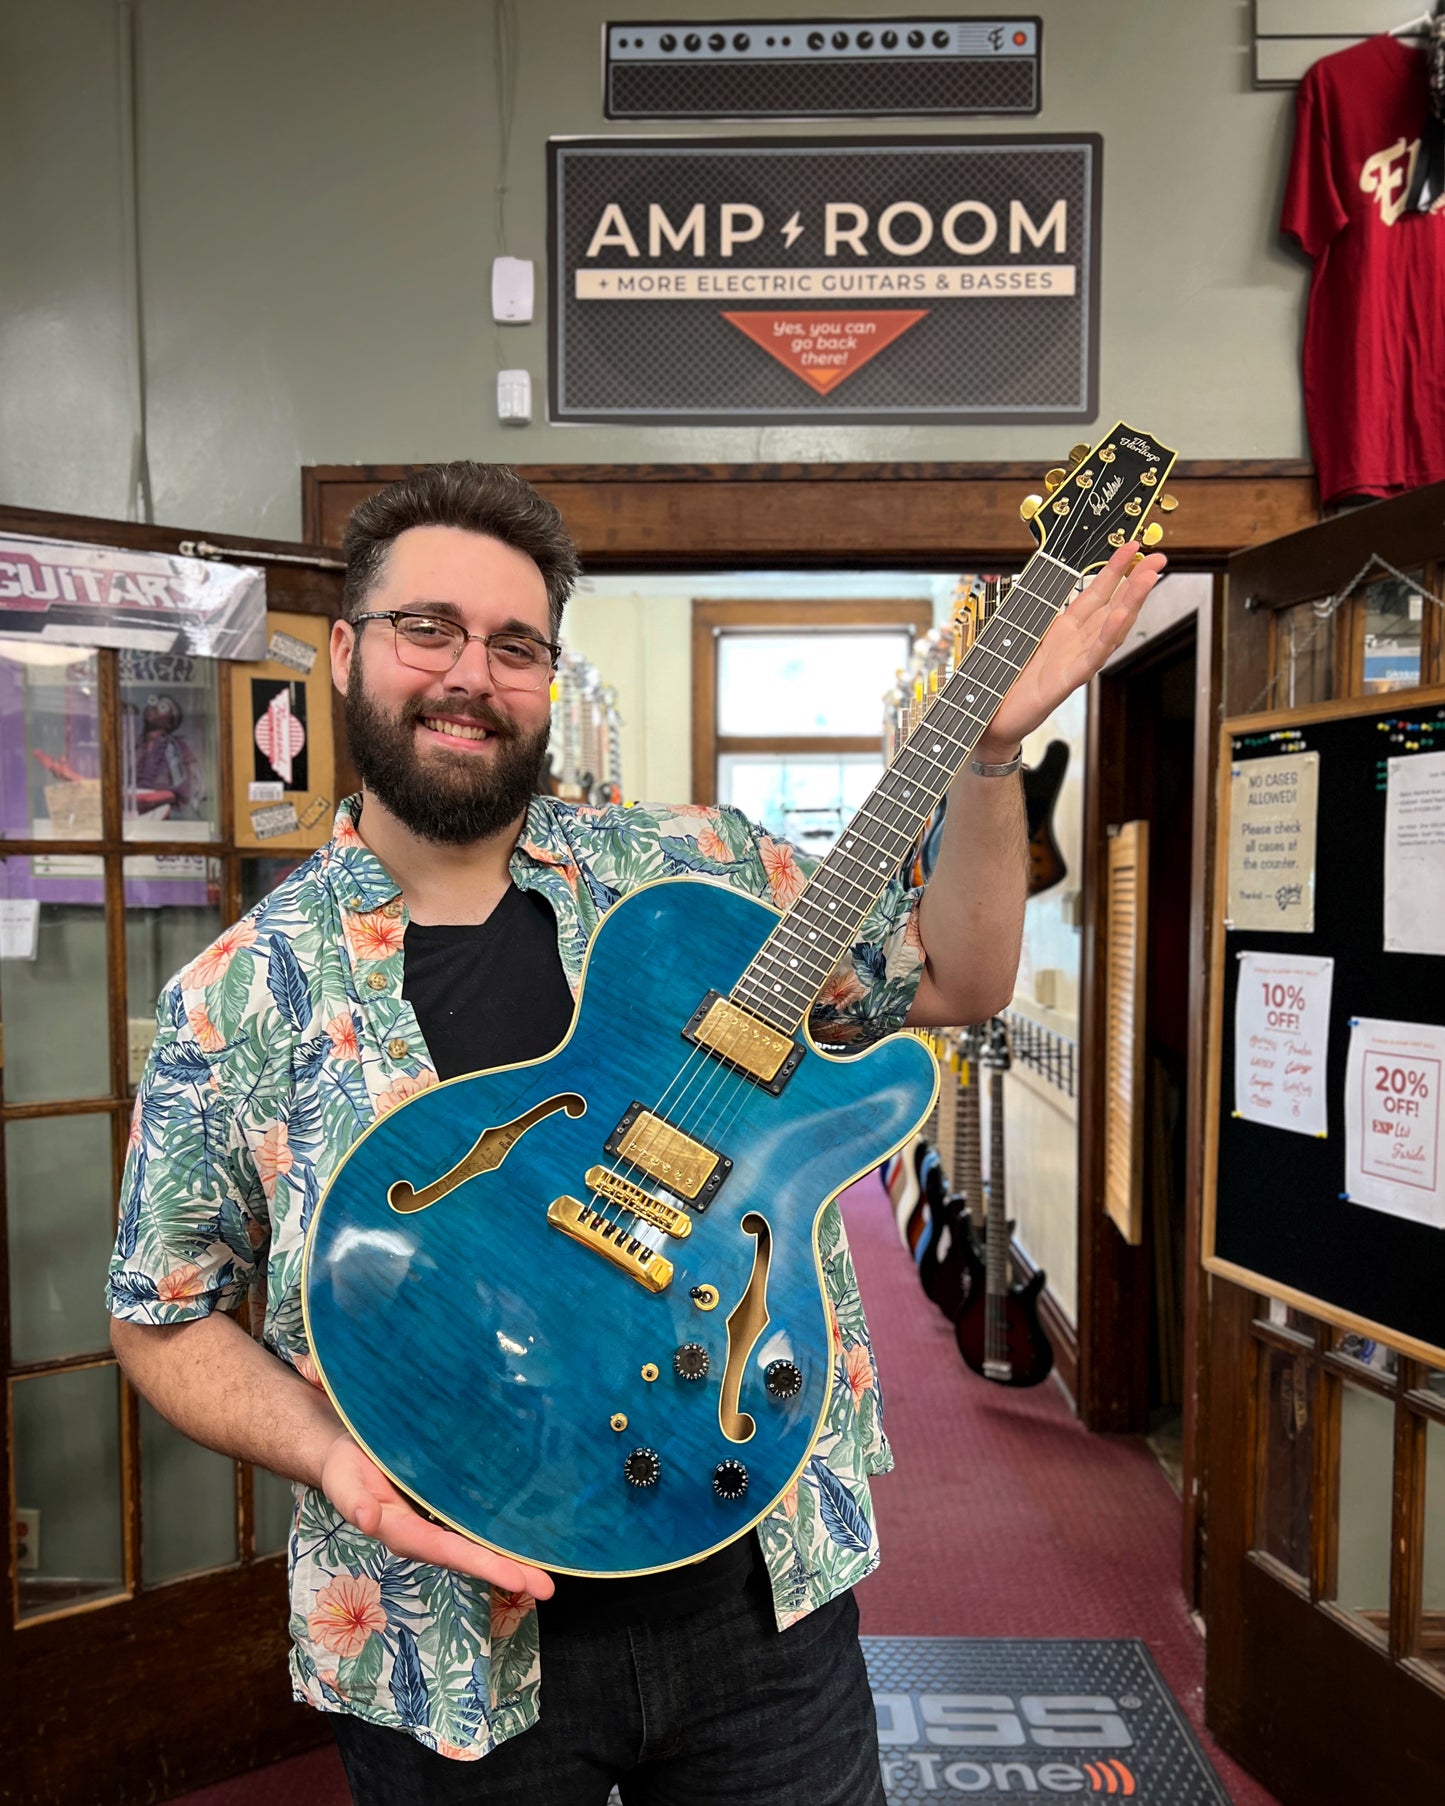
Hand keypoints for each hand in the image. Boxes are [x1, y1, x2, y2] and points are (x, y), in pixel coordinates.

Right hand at [321, 1430, 554, 1598]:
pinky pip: (477, 1521)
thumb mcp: (343, 1480)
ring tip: (548, 1571)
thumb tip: (368, 1520)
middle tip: (548, 1588)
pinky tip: (528, 1533)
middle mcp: (427, 1533)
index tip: (518, 1579)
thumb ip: (353, 1501)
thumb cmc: (346, 1467)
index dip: (484, 1565)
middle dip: (509, 1572)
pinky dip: (501, 1531)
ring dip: (511, 1557)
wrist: (350, 1450)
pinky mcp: (448, 1504)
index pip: (449, 1552)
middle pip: (472, 1556)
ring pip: (479, 1542)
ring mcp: (439, 1521)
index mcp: (404, 1533)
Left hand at [973, 542, 1166, 762]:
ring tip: (1148, 578)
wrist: (996, 719)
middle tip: (1158, 557)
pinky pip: (1093, 656)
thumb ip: (1047, 618)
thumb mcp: (1029, 638)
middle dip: (1136, 581)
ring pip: (1110, 628)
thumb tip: (1054, 589)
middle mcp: (1077, 643)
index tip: (1132, 546)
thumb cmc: (1012, 681)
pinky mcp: (1068, 681)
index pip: (1096, 593)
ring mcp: (1076, 661)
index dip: (1114, 569)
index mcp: (1066, 630)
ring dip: (1131, 602)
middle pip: (1113, 607)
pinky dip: (1108, 636)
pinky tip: (1122, 617)